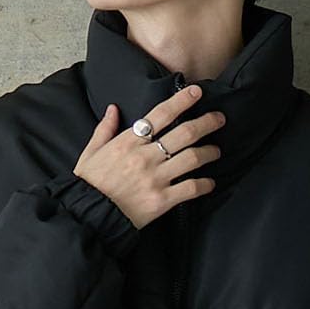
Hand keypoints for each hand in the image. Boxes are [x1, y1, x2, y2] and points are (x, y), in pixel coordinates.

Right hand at [73, 84, 223, 229]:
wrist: (90, 216)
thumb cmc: (90, 185)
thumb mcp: (91, 152)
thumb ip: (104, 129)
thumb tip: (113, 108)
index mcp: (128, 142)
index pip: (160, 114)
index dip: (181, 101)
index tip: (197, 92)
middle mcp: (146, 157)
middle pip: (184, 133)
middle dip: (206, 123)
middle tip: (219, 118)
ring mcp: (156, 179)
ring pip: (192, 159)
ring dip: (209, 152)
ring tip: (217, 150)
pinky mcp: (162, 200)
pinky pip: (191, 188)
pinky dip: (205, 184)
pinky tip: (210, 183)